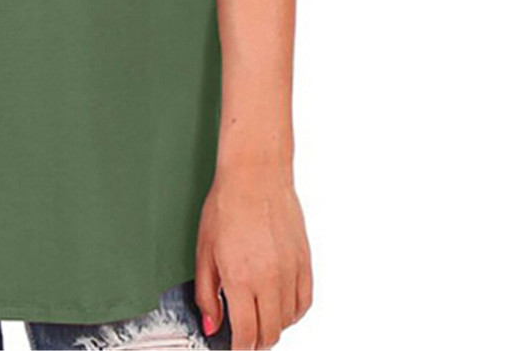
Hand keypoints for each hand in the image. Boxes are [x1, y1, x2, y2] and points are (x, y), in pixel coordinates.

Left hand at [194, 164, 311, 348]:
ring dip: (272, 327)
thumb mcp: (204, 250)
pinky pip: (304, 303)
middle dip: (254, 342)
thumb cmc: (226, 205)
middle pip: (269, 334)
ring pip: (288, 322)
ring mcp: (290, 272)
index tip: (233, 348)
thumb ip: (206, 293)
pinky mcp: (305, 262)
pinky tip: (278, 305)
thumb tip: (212, 325)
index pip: (246, 335)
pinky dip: (292, 312)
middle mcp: (269, 280)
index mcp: (240, 278)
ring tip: (257, 316)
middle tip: (242, 335)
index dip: (239, 349)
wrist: (255, 175)